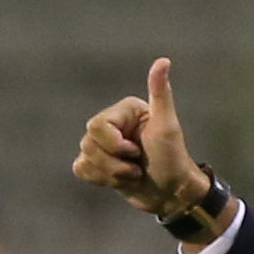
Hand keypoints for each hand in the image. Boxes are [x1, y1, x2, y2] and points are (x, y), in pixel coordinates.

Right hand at [72, 57, 210, 221]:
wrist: (172, 193)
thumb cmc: (173, 159)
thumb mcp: (167, 126)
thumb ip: (160, 94)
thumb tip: (163, 61)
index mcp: (124, 111)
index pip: (97, 126)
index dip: (114, 145)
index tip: (137, 152)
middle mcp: (111, 124)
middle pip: (88, 142)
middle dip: (114, 163)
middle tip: (137, 166)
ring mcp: (104, 145)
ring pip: (85, 158)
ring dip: (112, 174)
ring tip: (133, 174)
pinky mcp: (99, 164)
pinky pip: (81, 169)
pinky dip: (100, 179)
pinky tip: (120, 180)